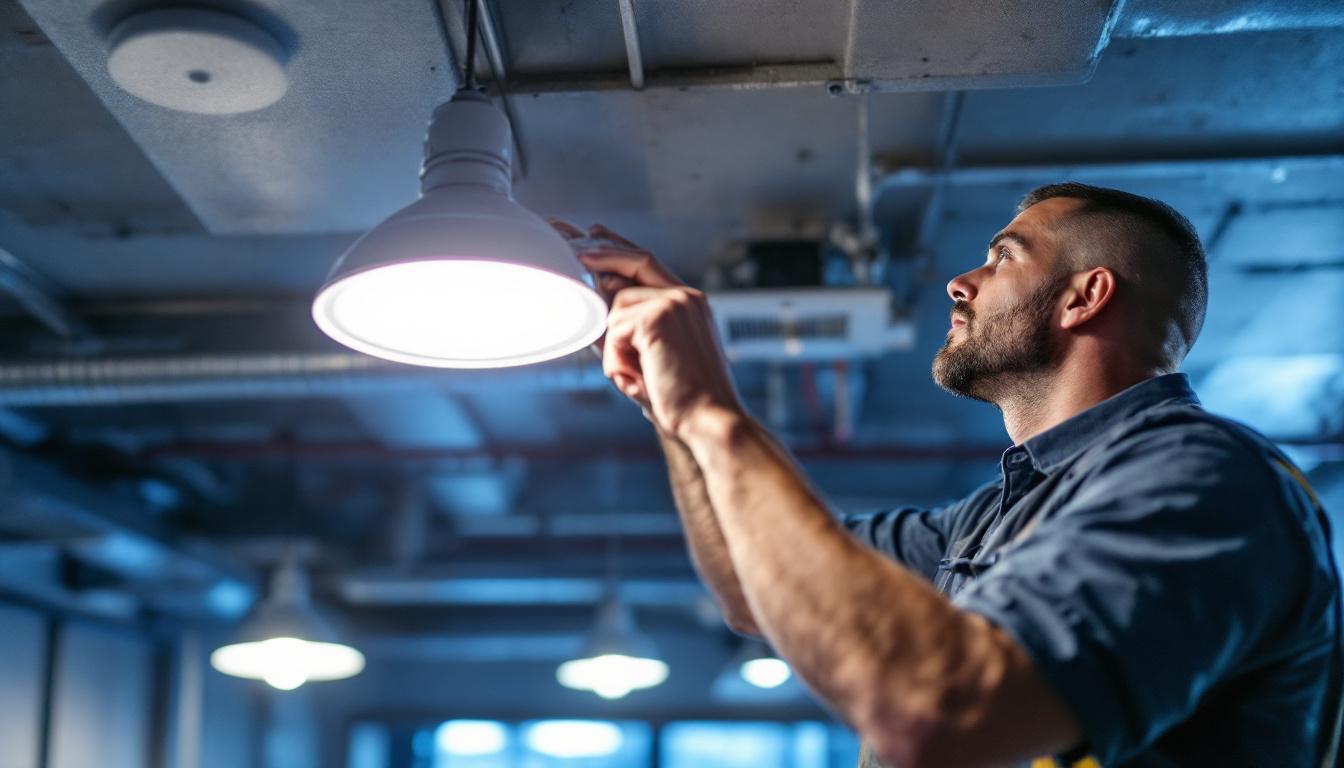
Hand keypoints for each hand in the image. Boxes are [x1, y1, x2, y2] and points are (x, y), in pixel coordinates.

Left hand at [549, 220, 742, 438]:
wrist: (710, 420)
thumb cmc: (682, 398)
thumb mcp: (654, 356)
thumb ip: (632, 328)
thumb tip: (597, 304)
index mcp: (690, 302)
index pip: (648, 261)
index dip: (618, 246)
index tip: (593, 234)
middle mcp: (686, 296)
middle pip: (632, 262)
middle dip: (599, 256)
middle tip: (574, 253)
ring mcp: (674, 303)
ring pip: (616, 307)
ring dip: (615, 346)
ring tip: (637, 375)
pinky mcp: (659, 318)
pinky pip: (614, 329)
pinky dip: (617, 359)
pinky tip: (637, 378)